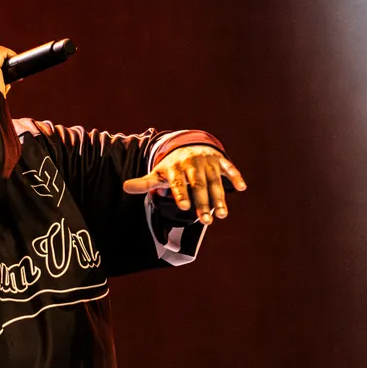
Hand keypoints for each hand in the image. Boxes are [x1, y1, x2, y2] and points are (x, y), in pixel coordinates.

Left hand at [122, 146, 246, 224]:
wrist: (188, 146)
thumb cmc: (172, 167)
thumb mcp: (158, 173)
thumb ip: (144, 183)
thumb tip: (125, 187)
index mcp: (175, 167)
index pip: (178, 182)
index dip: (181, 194)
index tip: (184, 208)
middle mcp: (192, 163)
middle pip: (197, 184)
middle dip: (202, 202)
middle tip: (206, 222)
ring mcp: (207, 161)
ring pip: (214, 181)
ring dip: (219, 197)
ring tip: (222, 215)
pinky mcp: (219, 160)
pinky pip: (229, 168)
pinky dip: (235, 176)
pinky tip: (241, 188)